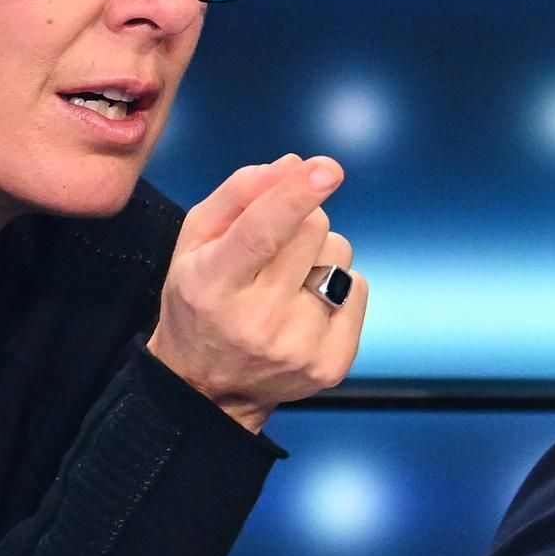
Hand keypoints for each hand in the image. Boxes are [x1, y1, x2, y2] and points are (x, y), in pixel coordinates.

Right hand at [148, 154, 366, 429]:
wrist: (208, 389)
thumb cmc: (199, 302)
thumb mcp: (194, 243)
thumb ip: (237, 195)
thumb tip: (291, 166)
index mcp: (213, 284)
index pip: (261, 233)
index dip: (295, 196)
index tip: (327, 170)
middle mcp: (257, 319)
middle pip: (312, 230)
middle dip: (301, 222)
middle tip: (275, 250)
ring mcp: (298, 346)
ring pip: (339, 254)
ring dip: (320, 255)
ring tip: (289, 283)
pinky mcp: (331, 363)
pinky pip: (360, 288)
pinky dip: (341, 287)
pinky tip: (309, 306)